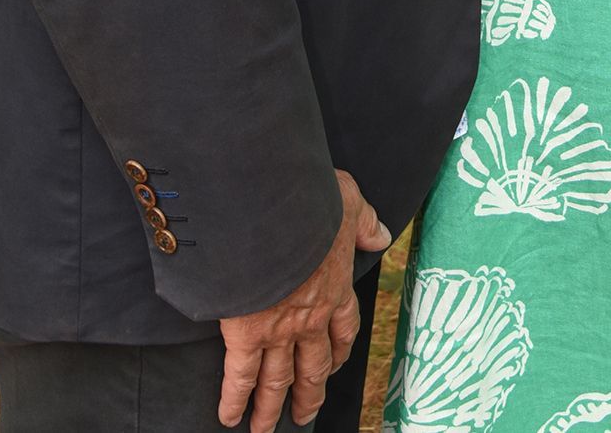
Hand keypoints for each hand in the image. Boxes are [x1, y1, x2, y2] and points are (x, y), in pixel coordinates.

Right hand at [218, 171, 390, 432]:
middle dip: (308, 393)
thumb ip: (364, 222)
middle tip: (304, 414)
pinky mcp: (247, 332)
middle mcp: (311, 318)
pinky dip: (234, 399)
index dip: (339, 352)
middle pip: (313, 367)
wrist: (274, 210)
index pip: (343, 330)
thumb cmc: (312, 200)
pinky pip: (240, 375)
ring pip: (277, 379)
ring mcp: (279, 330)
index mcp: (336, 288)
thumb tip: (381, 236)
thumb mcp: (349, 201)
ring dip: (272, 406)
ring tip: (266, 428)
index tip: (335, 365)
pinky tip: (229, 416)